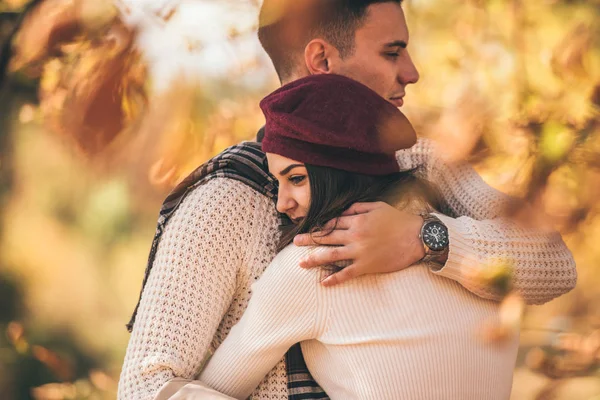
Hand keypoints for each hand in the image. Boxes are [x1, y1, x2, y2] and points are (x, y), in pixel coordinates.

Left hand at [293, 202, 424, 286]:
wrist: (417, 237)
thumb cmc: (399, 220)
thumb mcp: (378, 206)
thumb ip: (358, 207)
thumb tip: (344, 210)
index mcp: (357, 220)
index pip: (332, 223)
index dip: (319, 227)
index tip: (308, 229)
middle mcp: (355, 235)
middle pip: (326, 238)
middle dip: (309, 240)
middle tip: (296, 242)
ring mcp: (359, 252)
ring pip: (331, 255)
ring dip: (315, 259)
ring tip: (301, 263)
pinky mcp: (367, 266)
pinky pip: (347, 273)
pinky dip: (334, 278)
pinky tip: (323, 283)